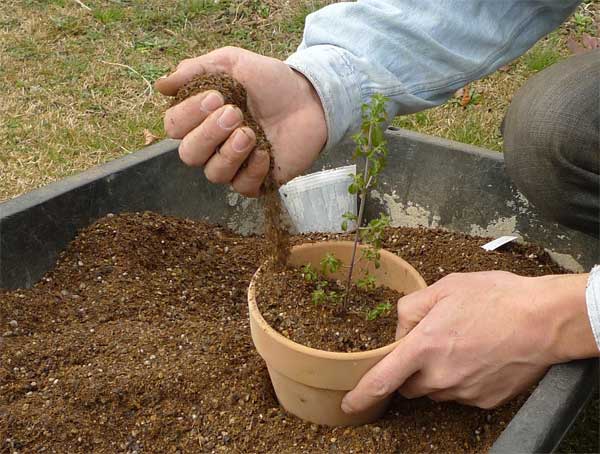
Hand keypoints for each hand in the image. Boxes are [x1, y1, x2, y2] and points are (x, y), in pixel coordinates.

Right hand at [155, 47, 326, 196]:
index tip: (215, 97)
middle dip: (207, 134)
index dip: (188, 114)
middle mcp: (212, 145)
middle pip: (189, 154)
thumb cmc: (270, 82)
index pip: (174, 127)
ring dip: (229, 152)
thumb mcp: (232, 63)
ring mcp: (234, 165)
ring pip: (213, 174)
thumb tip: (161, 85)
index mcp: (201, 118)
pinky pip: (242, 186)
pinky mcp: (257, 180)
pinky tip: (265, 151)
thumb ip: (196, 70)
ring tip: (250, 132)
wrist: (310, 98)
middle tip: (234, 113)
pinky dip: (252, 170)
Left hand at [341, 271, 594, 412]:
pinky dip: (462, 379)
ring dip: (437, 374)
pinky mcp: (484, 401)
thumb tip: (400, 330)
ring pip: (435, 390)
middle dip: (411, 370)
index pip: (381, 381)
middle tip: (432, 345)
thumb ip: (411, 308)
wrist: (543, 319)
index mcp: (424, 347)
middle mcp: (440, 376)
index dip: (361, 396)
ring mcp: (463, 391)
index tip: (349, 404)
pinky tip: (479, 357)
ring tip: (462, 345)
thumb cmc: (495, 298)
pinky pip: (461, 393)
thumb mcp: (444, 287)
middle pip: (409, 386)